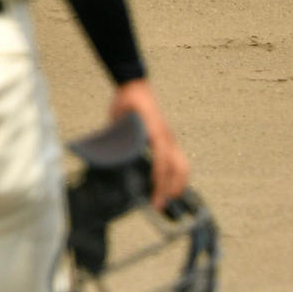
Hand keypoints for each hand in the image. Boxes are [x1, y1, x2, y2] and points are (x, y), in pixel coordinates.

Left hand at [109, 79, 189, 207]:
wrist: (136, 87)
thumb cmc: (127, 102)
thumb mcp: (119, 115)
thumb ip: (117, 132)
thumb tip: (110, 153)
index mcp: (155, 130)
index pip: (161, 155)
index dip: (159, 172)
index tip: (155, 187)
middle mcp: (167, 137)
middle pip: (178, 165)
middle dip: (171, 186)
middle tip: (159, 204)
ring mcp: (170, 139)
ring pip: (182, 165)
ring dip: (178, 184)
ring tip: (167, 201)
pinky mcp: (168, 142)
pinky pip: (178, 162)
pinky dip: (177, 177)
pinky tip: (170, 189)